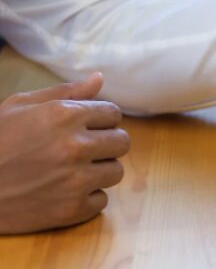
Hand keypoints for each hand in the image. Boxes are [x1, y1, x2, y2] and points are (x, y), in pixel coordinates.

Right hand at [0, 73, 129, 233]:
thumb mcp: (20, 106)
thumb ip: (65, 92)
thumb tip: (100, 79)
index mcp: (65, 115)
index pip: (113, 114)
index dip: (100, 120)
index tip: (86, 128)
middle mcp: (76, 146)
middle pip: (122, 142)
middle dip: (106, 144)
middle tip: (83, 150)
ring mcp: (76, 180)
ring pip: (116, 172)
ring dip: (98, 171)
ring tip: (72, 171)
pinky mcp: (72, 210)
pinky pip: (102, 200)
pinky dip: (87, 198)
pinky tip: (64, 192)